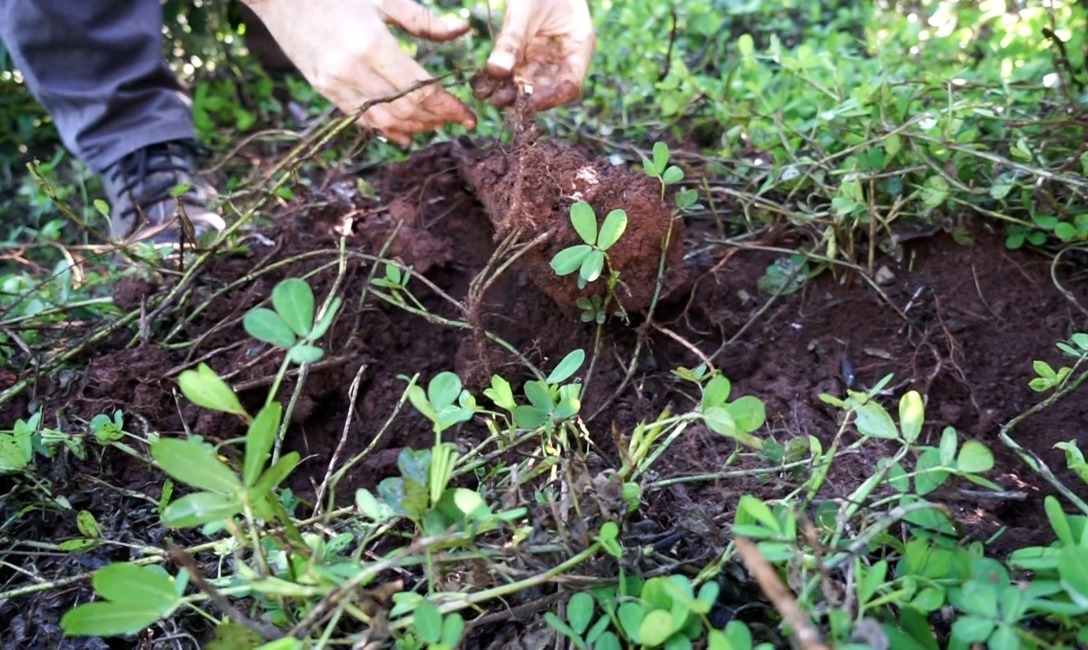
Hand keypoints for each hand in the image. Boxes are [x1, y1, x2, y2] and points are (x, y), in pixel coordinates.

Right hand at [242, 0, 476, 144]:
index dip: (449, 107)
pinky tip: (405, 134)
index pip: (420, 89)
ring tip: (436, 126)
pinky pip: (361, 118)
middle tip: (457, 121)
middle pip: (405, 109)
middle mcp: (352, 70)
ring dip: (414, 127)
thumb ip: (424, 21)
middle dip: (436, 119)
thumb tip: (463, 31)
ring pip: (384, 120)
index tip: (470, 117)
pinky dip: (386, 129)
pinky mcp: (323, 89)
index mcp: (372, 44)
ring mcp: (335, 83)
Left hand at [473, 0, 596, 110]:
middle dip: (523, 97)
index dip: (549, 99)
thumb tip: (496, 72)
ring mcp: (545, 54)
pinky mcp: (527, 51)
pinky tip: (482, 82)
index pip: (569, 85)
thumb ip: (512, 41)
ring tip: (485, 93)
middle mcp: (563, 55)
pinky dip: (499, 78)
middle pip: (547, 88)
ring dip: (507, 90)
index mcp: (578, 45)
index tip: (525, 104)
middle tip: (497, 100)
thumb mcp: (525, 9)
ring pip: (528, 82)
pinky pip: (514, 71)